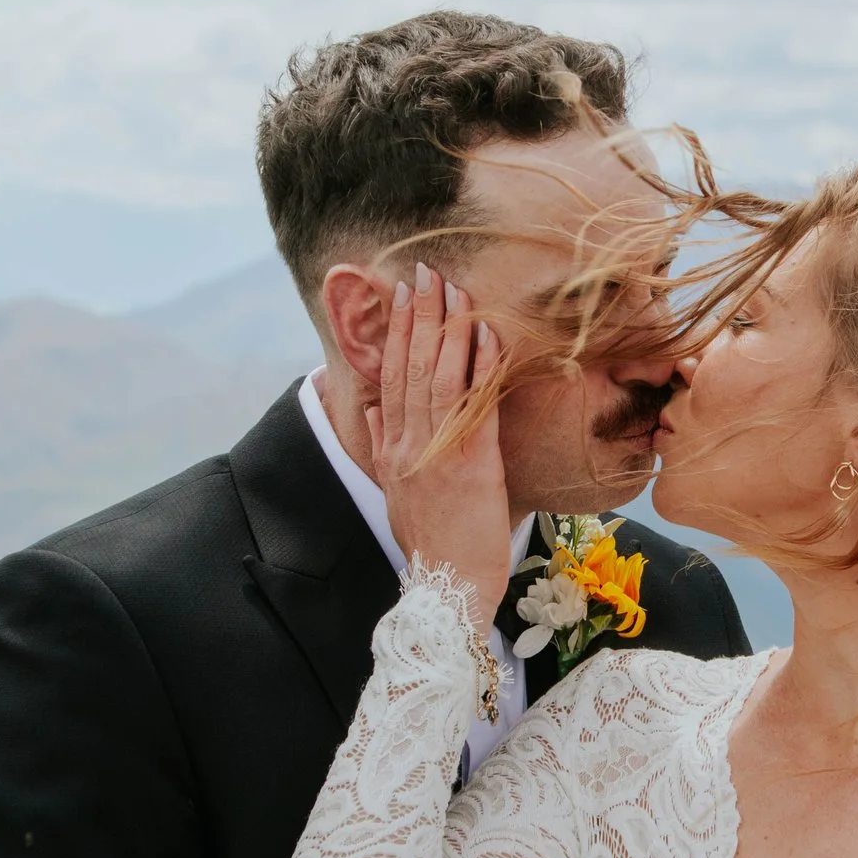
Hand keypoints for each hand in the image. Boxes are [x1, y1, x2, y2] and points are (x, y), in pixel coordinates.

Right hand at [367, 262, 510, 632]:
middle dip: (420, 315)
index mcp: (391, 446)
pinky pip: (474, 406)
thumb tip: (370, 411)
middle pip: (411, 365)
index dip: (395, 330)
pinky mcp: (471, 464)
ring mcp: (437, 451)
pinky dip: (479, 367)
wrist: (448, 586)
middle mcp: (408, 443)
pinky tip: (486, 336)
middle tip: (428, 272)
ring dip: (448, 329)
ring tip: (455, 290)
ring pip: (438, 377)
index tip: (400, 292)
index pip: (390, 375)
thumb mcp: (395, 490)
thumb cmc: (432, 540)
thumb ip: (383, 445)